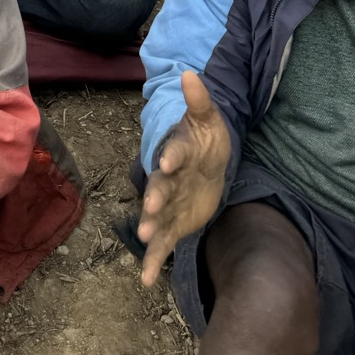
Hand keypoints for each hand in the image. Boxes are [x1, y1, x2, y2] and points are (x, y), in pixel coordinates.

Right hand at [137, 70, 231, 285]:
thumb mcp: (209, 118)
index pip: (174, 152)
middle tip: (151, 206)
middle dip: (155, 197)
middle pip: (160, 187)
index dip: (172, 156)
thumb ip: (199, 100)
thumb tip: (190, 73)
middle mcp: (168, 178)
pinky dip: (154, 261)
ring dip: (151, 227)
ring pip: (157, 216)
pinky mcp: (173, 224)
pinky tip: (147, 281)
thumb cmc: (207, 138)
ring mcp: (168, 203)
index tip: (168, 161)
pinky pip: (163, 244)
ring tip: (145, 239)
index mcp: (178, 151)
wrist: (207, 162)